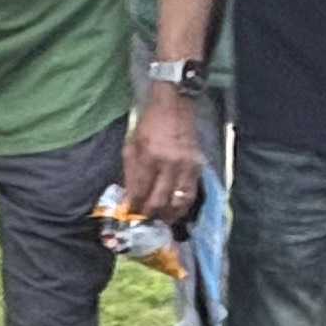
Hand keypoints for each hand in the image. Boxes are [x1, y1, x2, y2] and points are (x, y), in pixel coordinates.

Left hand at [122, 85, 204, 229]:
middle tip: (144, 219)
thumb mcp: (131, 145)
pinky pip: (191, 194)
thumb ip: (130, 174)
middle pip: (160, 201)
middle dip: (150, 215)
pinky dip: (182, 206)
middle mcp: (170, 164)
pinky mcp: (197, 166)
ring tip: (160, 219)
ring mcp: (186, 166)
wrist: (174, 105)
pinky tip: (174, 210)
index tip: (130, 213)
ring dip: (168, 215)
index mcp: (150, 156)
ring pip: (179, 202)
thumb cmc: (149, 124)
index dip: (135, 206)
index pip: (141, 191)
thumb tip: (129, 200)